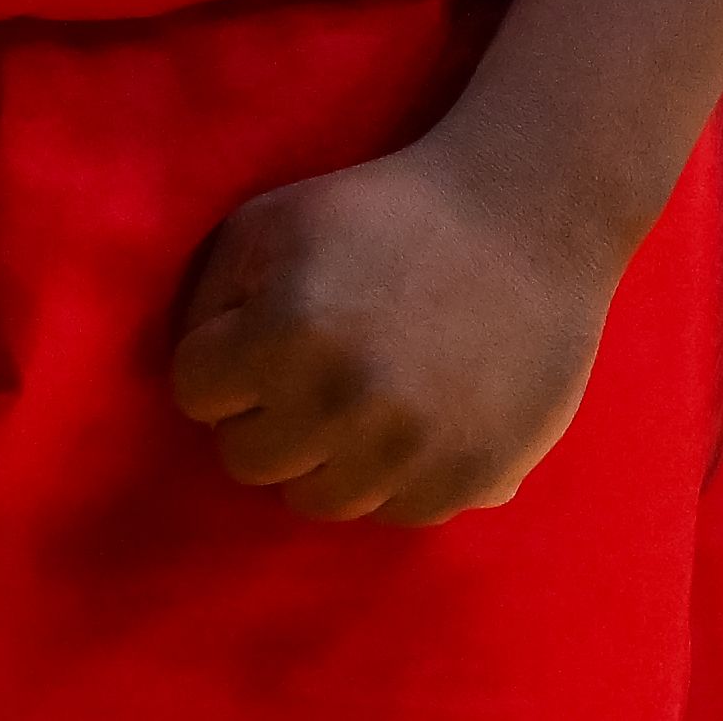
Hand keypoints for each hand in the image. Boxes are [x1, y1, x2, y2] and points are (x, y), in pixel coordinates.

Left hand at [161, 138, 625, 524]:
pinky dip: (388, 478)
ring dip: (321, 457)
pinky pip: (389, 513)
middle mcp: (342, 404)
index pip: (195, 392)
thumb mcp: (274, 219)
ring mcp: (408, 452)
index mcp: (284, 333)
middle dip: (262, 417)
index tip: (255, 340)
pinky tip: (408, 422)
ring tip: (354, 403)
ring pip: (314, 501)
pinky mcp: (466, 480)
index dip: (220, 361)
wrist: (526, 223)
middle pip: (247, 460)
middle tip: (302, 377)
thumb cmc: (387, 210)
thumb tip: (199, 370)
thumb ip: (213, 295)